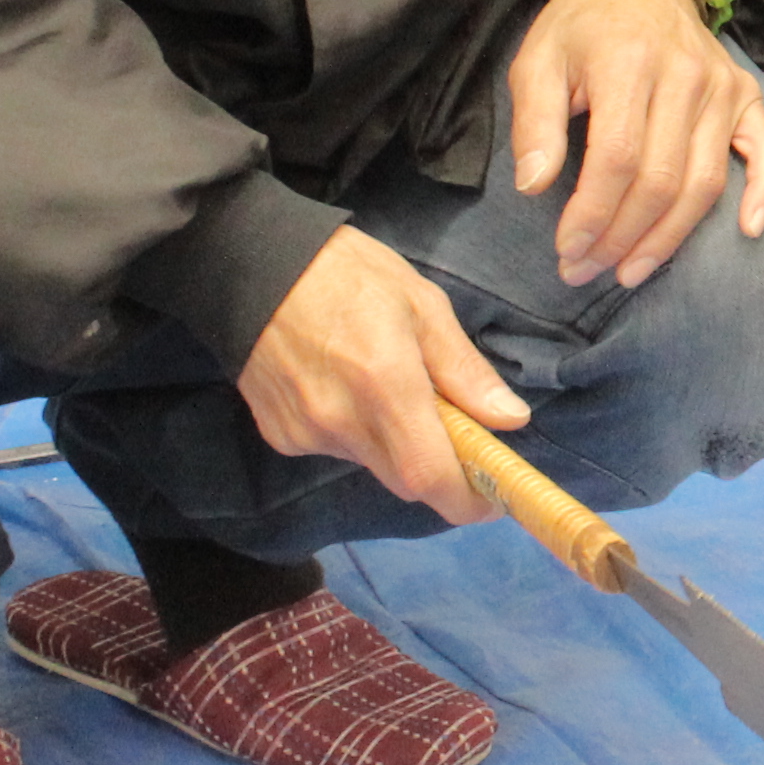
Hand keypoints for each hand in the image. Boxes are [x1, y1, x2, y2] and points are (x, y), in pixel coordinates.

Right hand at [237, 230, 514, 516]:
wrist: (252, 265)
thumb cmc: (349, 274)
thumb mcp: (422, 304)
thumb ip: (464, 370)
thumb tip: (511, 419)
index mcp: (385, 384)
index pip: (429, 476)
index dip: (466, 499)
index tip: (493, 499)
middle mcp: (342, 421)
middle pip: (405, 480)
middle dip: (438, 470)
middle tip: (457, 436)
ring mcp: (305, 432)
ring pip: (371, 464)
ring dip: (394, 444)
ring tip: (387, 388)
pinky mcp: (279, 435)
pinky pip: (334, 450)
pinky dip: (355, 433)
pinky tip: (344, 388)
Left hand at [509, 0, 763, 286]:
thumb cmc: (582, 26)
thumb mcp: (538, 60)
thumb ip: (534, 123)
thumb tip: (533, 187)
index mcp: (628, 63)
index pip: (616, 159)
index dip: (592, 215)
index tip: (567, 250)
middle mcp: (684, 76)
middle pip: (661, 180)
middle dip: (621, 238)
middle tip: (585, 271)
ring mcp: (722, 88)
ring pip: (705, 182)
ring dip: (669, 237)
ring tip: (632, 270)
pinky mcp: (745, 96)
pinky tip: (749, 231)